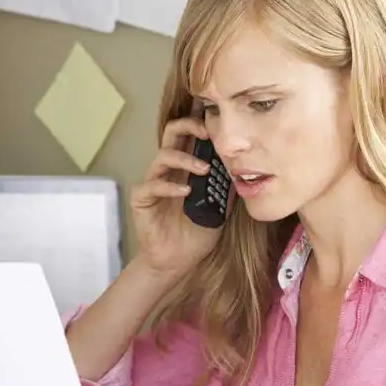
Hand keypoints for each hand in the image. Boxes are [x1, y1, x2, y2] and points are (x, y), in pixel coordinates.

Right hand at [130, 117, 223, 275]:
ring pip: (162, 156)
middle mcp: (168, 170)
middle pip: (171, 133)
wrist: (177, 261)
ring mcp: (153, 182)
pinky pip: (151, 185)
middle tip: (207, 134)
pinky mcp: (142, 199)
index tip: (219, 126)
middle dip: (189, 126)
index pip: (189, 135)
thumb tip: (243, 167)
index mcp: (186, 168)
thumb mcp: (220, 207)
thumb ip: (226, 186)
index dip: (200, 124)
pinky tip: (186, 191)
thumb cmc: (196, 233)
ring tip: (204, 169)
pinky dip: (170, 186)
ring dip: (185, 159)